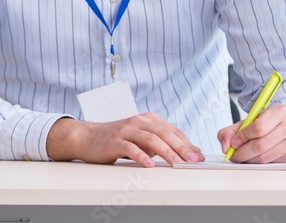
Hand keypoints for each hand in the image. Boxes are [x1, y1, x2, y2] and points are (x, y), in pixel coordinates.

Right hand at [46, 113, 203, 166]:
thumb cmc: (116, 139)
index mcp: (148, 119)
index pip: (172, 130)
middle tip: (192, 159)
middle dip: (181, 147)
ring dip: (166, 151)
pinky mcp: (115, 141)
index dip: (187, 143)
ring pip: (151, 139)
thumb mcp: (140, 138)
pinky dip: (141, 156)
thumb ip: (157, 143)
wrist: (87, 137)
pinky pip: (130, 148)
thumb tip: (180, 153)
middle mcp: (139, 121)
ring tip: (176, 162)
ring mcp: (127, 130)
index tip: (198, 155)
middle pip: (165, 133)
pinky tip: (149, 165)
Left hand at [217, 105, 285, 162]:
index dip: (242, 137)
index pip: (258, 128)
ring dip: (249, 160)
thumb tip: (225, 146)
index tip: (234, 143)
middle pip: (260, 145)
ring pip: (265, 157)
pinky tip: (256, 157)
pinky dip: (260, 163)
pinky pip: (272, 163)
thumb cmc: (270, 123)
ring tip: (243, 156)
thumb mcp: (251, 120)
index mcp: (280, 111)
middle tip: (234, 154)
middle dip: (242, 153)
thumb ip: (232, 130)